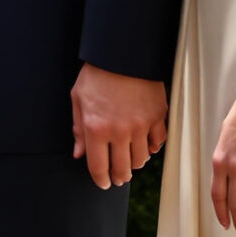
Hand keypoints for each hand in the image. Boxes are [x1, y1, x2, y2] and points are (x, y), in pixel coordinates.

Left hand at [70, 62, 167, 189]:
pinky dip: (152, 148)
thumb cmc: (96, 74)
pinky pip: (157, 143)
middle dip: (119, 177)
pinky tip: (145, 146)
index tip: (103, 183)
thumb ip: (78, 129)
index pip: (99, 168)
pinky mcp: (157, 117)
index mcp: (96, 129)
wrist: (123, 54)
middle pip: (123, 170)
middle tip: (118, 177)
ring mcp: (141, 126)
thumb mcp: (78, 99)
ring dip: (135, 163)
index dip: (101, 180)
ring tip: (130, 159)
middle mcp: (119, 131)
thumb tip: (79, 154)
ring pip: (141, 160)